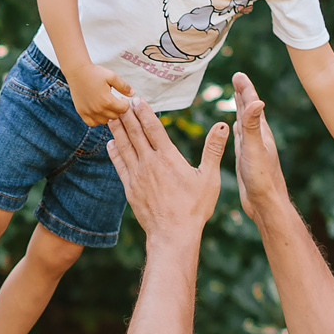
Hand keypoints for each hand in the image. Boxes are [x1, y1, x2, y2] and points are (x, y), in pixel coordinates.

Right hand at [65, 64, 134, 126]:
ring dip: (108, 115)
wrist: (77, 72)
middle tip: (115, 101)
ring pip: (105, 121)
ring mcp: (89, 112)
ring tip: (106, 106)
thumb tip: (133, 94)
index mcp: (107, 101)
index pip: (124, 109)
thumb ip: (124, 86)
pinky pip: (92, 124)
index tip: (122, 98)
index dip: (125, 104)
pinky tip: (98, 112)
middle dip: (118, 109)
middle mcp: (98, 109)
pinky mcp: (82, 112)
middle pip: (115, 116)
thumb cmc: (96, 73)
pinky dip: (97, 120)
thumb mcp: (112, 76)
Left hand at [109, 97, 229, 243]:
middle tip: (119, 100)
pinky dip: (114, 152)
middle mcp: (149, 163)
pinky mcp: (130, 189)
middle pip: (135, 133)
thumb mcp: (208, 177)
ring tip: (110, 115)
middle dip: (127, 115)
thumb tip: (223, 126)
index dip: (144, 112)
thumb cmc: (194, 208)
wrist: (172, 234)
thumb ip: (213, 149)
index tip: (137, 99)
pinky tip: (111, 143)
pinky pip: (119, 166)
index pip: (153, 128)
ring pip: (124, 147)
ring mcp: (137, 176)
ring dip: (117, 130)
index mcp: (168, 158)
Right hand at [229, 72, 294, 230]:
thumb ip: (253, 125)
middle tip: (237, 79)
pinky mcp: (247, 158)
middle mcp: (258, 137)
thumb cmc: (262, 178)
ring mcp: (253, 147)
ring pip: (245, 122)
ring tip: (236, 96)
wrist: (265, 204)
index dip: (245, 88)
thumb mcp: (254, 149)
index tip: (238, 74)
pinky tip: (235, 127)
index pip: (252, 104)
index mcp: (261, 132)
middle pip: (249, 109)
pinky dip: (237, 127)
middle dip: (243, 93)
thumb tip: (257, 101)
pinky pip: (241, 137)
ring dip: (240, 108)